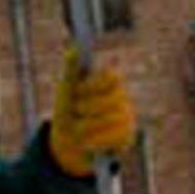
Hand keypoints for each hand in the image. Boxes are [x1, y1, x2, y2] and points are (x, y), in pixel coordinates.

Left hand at [49, 48, 136, 176]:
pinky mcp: (127, 138)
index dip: (94, 84)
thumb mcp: (66, 90)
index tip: (77, 90)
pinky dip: (95, 142)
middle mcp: (122, 98)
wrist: (69, 141)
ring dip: (87, 126)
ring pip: (110, 120)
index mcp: (110, 83)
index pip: (112, 77)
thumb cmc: (69, 110)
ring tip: (77, 129)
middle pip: (110, 99)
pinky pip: (114, 139)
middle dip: (87, 107)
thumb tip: (73, 50)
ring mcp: (127, 118)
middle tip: (75, 111)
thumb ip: (71, 71)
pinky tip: (85, 143)